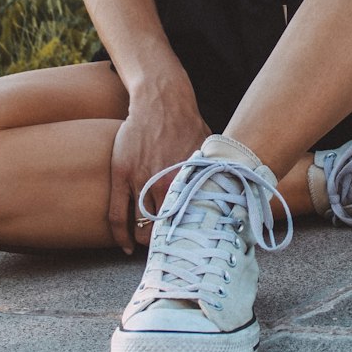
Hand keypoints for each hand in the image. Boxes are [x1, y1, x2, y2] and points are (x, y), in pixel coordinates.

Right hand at [108, 86, 211, 253]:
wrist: (161, 101)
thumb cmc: (188, 125)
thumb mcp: (208, 152)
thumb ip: (214, 176)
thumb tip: (234, 194)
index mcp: (189, 181)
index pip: (189, 224)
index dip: (189, 240)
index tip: (191, 248)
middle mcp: (165, 183)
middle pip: (165, 229)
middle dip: (167, 244)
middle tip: (170, 250)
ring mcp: (140, 179)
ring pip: (141, 225)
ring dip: (146, 241)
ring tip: (151, 248)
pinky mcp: (122, 174)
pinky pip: (117, 215)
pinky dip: (120, 235)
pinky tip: (125, 247)